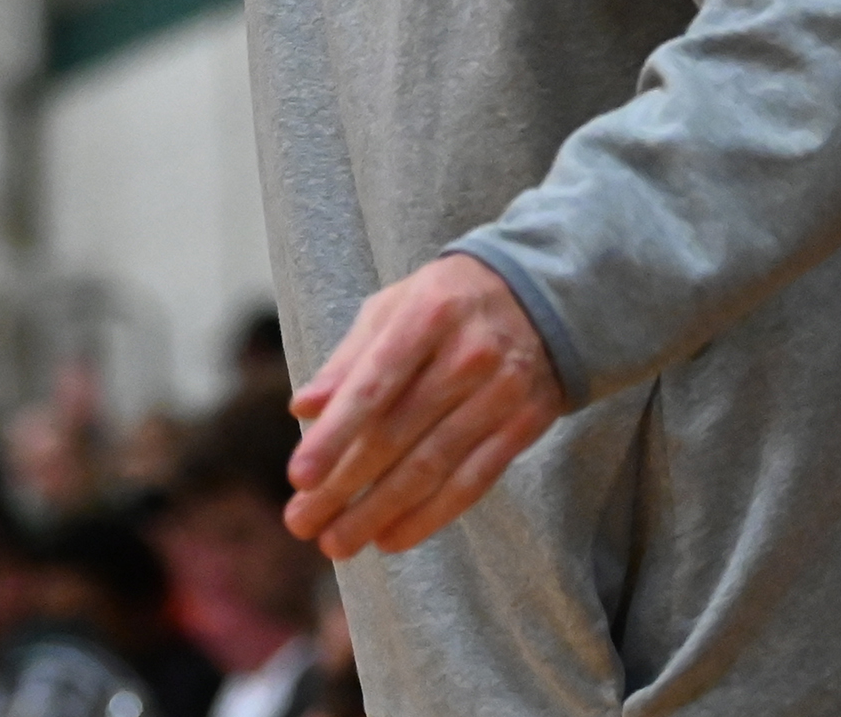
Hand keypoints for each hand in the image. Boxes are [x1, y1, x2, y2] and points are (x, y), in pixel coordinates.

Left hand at [284, 253, 563, 558]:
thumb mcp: (394, 306)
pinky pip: (473, 482)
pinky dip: (430, 517)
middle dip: (344, 486)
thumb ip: (348, 359)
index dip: (335, 435)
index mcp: (427, 314)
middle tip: (301, 522)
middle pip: (398, 435)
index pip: (374, 385)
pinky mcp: (525, 425)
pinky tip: (391, 538)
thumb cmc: (446, 302)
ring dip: (379, 512)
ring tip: (337, 543)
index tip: (298, 477)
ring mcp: (501, 393)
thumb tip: (302, 408)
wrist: (542, 296)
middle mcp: (468, 355)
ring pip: (432, 467)